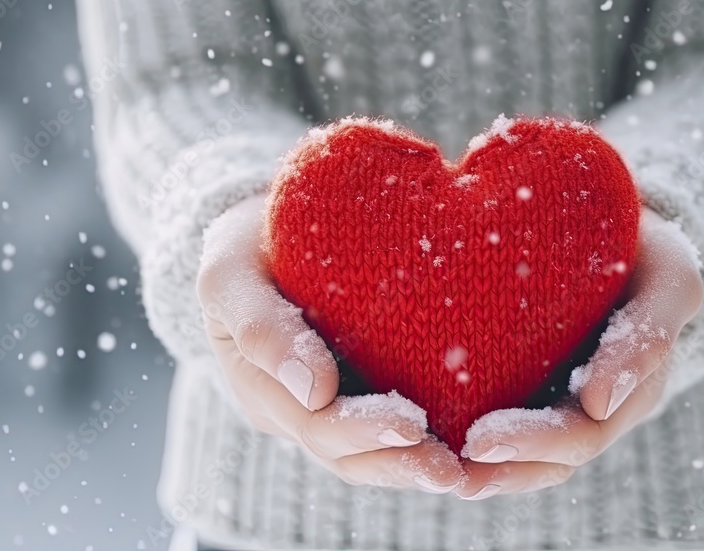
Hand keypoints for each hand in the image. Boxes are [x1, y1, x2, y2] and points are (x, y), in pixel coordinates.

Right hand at [197, 195, 463, 492]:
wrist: (269, 230)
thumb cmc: (247, 244)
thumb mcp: (230, 275)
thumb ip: (260, 327)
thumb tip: (313, 391)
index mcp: (260, 386)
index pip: (312, 422)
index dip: (361, 430)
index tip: (411, 423)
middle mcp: (294, 408)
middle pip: (345, 451)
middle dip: (397, 460)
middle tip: (450, 469)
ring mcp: (325, 405)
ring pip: (368, 454)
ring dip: (414, 467)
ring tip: (464, 473)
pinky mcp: (360, 389)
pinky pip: (390, 427)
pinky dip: (426, 441)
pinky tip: (472, 448)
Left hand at [456, 208, 703, 498]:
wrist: (615, 223)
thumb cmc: (649, 250)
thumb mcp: (669, 280)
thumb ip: (648, 336)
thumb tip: (599, 404)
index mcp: (628, 391)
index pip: (581, 434)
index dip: (533, 442)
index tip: (481, 440)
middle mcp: (594, 407)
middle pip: (547, 457)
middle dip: (499, 462)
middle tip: (446, 460)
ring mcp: (562, 397)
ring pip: (523, 454)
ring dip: (480, 467)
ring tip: (429, 467)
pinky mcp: (525, 379)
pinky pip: (497, 416)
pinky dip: (464, 431)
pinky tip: (424, 432)